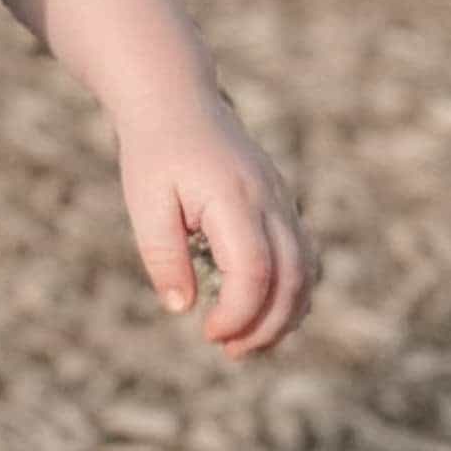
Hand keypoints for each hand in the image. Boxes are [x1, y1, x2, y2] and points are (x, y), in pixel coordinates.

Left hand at [114, 84, 318, 359]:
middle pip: (291, 277)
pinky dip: (291, 290)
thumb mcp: (144, 200)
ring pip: (306, 270)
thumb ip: (162, 254)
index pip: (254, 269)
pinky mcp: (282, 202)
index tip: (209, 333)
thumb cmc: (154, 150)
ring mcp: (281, 199)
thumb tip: (181, 307)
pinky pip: (303, 254)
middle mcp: (268, 198)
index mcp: (233, 196)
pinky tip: (261, 312)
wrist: (174, 99)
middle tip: (229, 351)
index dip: (238, 313)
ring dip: (284, 314)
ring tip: (245, 342)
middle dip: (266, 326)